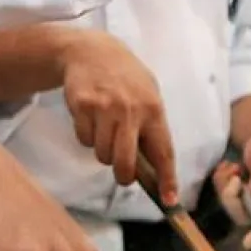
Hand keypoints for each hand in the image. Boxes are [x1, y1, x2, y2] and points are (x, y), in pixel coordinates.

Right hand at [58, 30, 178, 204]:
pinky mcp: (81, 106)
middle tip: (123, 176)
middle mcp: (130, 110)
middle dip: (123, 176)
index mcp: (153, 109)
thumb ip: (151, 126)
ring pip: (102, 154)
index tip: (170, 200)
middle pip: (125, 162)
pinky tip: (90, 117)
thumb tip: (154, 166)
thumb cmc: (125, 77)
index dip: (167, 179)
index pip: (163, 151)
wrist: (91, 51)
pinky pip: (84, 140)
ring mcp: (104, 108)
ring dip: (104, 151)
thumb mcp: (148, 94)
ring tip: (105, 129)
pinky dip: (87, 136)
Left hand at [214, 112, 250, 227]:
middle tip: (233, 176)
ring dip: (225, 185)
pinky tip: (230, 167)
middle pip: (245, 216)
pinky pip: (223, 194)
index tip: (247, 242)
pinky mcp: (239, 195)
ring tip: (233, 167)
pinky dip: (221, 179)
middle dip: (232, 197)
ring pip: (231, 206)